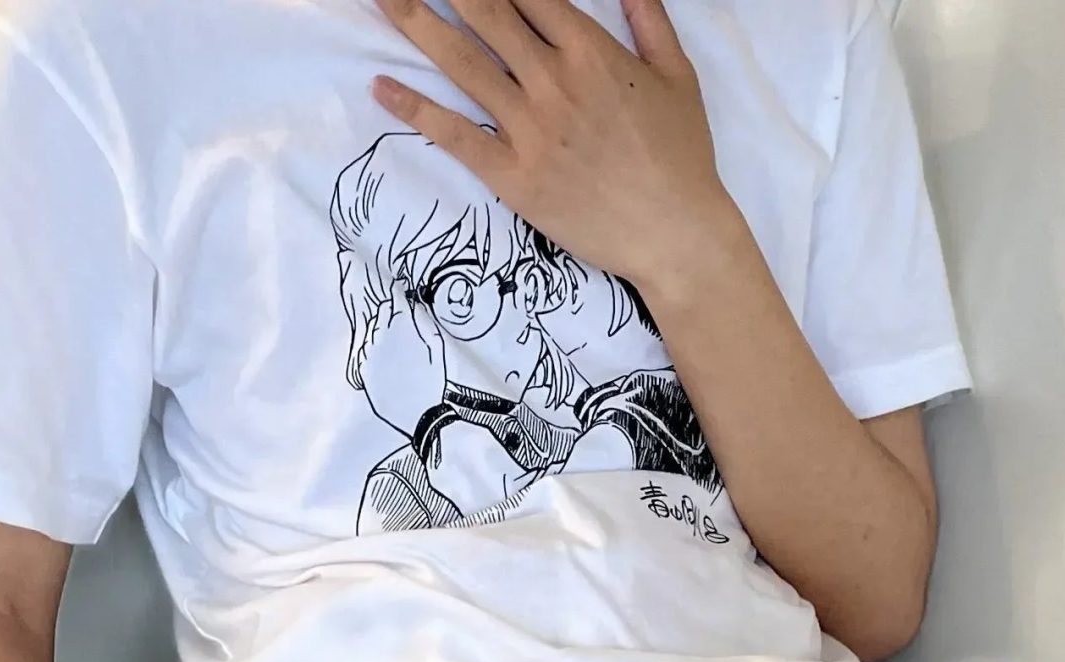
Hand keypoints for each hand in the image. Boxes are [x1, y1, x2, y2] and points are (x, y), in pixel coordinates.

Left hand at [358, 270, 448, 433]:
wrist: (419, 417)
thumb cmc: (432, 384)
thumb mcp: (437, 350)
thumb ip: (425, 324)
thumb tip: (415, 304)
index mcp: (401, 326)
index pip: (394, 297)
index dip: (396, 292)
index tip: (397, 288)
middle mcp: (381, 334)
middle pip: (379, 311)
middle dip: (388, 310)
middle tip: (395, 314)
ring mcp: (369, 351)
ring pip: (370, 330)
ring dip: (379, 329)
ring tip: (391, 339)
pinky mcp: (363, 368)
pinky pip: (365, 350)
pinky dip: (372, 348)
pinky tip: (384, 357)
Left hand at [370, 0, 743, 303]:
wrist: (677, 236)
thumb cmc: (682, 158)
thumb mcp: (677, 77)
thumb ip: (649, 19)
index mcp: (590, 51)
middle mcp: (552, 83)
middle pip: (485, 14)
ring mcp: (529, 131)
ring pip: (462, 64)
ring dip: (417, 23)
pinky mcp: (514, 177)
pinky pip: (456, 137)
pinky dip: (415, 111)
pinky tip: (381, 88)